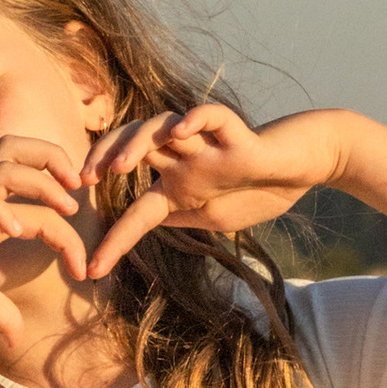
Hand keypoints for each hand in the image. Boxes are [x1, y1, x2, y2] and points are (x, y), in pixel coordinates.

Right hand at [0, 136, 88, 346]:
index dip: (69, 233)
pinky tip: (15, 233)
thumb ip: (1, 311)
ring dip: (43, 181)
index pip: (40, 204)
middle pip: (19, 148)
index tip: (82, 269)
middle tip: (79, 188)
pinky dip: (3, 209)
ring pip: (8, 165)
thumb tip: (19, 341)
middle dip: (56, 158)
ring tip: (64, 208)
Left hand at [80, 106, 348, 277]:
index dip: (113, 241)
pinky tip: (181, 129)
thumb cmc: (259, 189)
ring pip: (162, 128)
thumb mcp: (213, 217)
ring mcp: (208, 145)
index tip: (91, 271)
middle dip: (102, 160)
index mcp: (175, 185)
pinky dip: (196, 118)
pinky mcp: (239, 134)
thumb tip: (142, 228)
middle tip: (82, 182)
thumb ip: (179, 218)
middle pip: (133, 148)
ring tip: (120, 168)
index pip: (134, 211)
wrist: (305, 166)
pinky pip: (214, 116)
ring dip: (136, 144)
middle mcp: (184, 160)